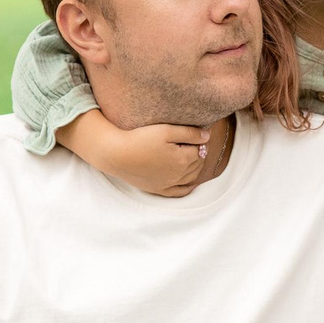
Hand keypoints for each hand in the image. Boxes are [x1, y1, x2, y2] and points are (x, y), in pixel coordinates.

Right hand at [58, 111, 210, 197]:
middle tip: (192, 142)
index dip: (198, 140)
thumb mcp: (167, 130)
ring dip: (195, 166)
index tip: (193, 133)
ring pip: (191, 177)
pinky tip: (190, 182)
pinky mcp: (159, 189)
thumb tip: (207, 137)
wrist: (117, 155)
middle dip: (198, 153)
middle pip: (197, 163)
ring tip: (190, 155)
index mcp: (184, 160)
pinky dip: (188, 187)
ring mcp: (169, 184)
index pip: (200, 149)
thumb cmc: (140, 139)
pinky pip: (179, 192)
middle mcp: (180, 175)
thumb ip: (190, 133)